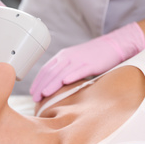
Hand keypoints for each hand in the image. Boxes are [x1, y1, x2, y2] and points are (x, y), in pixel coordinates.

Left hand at [30, 22, 144, 101]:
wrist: (112, 45)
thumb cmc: (92, 56)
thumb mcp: (73, 61)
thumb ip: (63, 71)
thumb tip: (53, 87)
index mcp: (62, 56)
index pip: (45, 69)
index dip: (37, 81)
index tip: (32, 92)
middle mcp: (68, 57)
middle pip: (51, 72)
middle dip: (41, 86)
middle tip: (35, 98)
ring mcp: (79, 60)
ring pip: (62, 72)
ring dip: (52, 84)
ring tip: (44, 94)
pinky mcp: (91, 63)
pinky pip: (79, 70)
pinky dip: (71, 76)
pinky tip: (65, 82)